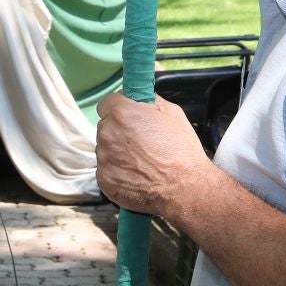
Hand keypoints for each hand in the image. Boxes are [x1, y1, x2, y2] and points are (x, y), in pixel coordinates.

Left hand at [94, 93, 211, 218]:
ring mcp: (103, 158)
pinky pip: (107, 169)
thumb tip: (137, 98)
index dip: (119, 108)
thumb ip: (149, 101)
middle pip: (106, 126)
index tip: (129, 116)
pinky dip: (118, 170)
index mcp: (121, 113)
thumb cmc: (180, 149)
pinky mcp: (103, 178)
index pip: (106, 103)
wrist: (182, 187)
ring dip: (118, 151)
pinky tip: (137, 174)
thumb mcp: (172, 112)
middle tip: (141, 141)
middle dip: (119, 130)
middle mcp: (106, 133)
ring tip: (142, 161)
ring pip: (105, 148)